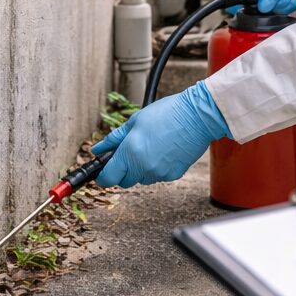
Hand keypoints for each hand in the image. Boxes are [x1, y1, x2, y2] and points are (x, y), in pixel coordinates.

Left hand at [91, 81, 228, 187]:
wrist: (197, 117)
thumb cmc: (167, 114)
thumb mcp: (134, 121)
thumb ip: (114, 139)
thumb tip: (98, 149)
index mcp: (130, 153)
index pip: (109, 177)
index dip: (103, 176)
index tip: (102, 173)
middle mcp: (143, 167)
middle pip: (124, 181)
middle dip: (122, 170)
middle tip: (129, 152)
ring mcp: (159, 173)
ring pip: (142, 179)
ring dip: (140, 169)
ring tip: (150, 147)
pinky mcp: (173, 175)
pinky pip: (158, 176)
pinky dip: (156, 168)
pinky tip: (163, 151)